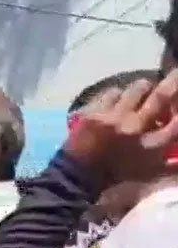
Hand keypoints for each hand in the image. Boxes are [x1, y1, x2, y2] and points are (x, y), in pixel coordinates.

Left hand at [66, 69, 177, 183]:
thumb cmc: (119, 173)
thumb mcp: (151, 172)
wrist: (79, 175)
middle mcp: (137, 126)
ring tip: (144, 89)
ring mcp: (115, 116)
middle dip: (173, 81)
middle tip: (177, 72)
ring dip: (143, 87)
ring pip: (137, 88)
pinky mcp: (96, 111)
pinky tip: (119, 98)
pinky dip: (119, 93)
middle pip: (162, 96)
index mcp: (154, 144)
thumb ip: (173, 165)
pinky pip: (113, 92)